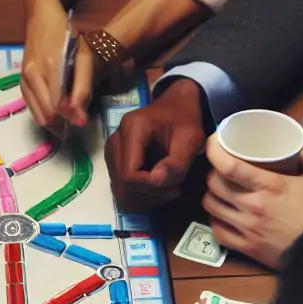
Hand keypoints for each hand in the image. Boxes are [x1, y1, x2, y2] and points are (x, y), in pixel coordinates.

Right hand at [22, 5, 93, 127]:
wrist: (40, 18)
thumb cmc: (65, 34)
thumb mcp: (82, 56)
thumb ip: (83, 87)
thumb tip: (80, 119)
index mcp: (50, 65)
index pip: (59, 105)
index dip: (72, 116)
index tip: (83, 117)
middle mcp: (32, 74)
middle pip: (47, 114)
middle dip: (63, 119)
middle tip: (77, 112)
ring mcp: (23, 79)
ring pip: (38, 115)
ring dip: (54, 118)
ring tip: (67, 109)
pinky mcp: (20, 82)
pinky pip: (32, 108)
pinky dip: (45, 111)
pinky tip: (55, 104)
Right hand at [106, 79, 205, 211]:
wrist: (176, 107)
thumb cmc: (186, 120)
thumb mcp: (191, 137)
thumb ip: (177, 161)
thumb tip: (156, 180)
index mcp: (131, 130)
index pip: (129, 174)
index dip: (150, 187)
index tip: (175, 185)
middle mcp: (114, 141)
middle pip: (122, 185)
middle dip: (150, 194)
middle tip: (175, 187)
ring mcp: (111, 151)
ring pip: (120, 190)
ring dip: (146, 196)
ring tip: (169, 186)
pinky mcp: (114, 160)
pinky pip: (121, 187)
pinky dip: (140, 193)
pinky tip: (158, 185)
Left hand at [203, 138, 302, 267]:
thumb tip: (296, 140)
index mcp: (270, 187)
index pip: (229, 166)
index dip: (214, 150)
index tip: (214, 141)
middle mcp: (253, 206)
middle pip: (214, 183)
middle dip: (214, 171)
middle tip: (223, 168)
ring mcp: (247, 228)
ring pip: (211, 204)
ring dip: (213, 194)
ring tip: (222, 189)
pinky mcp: (246, 247)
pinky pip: (217, 230)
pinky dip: (216, 219)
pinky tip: (223, 213)